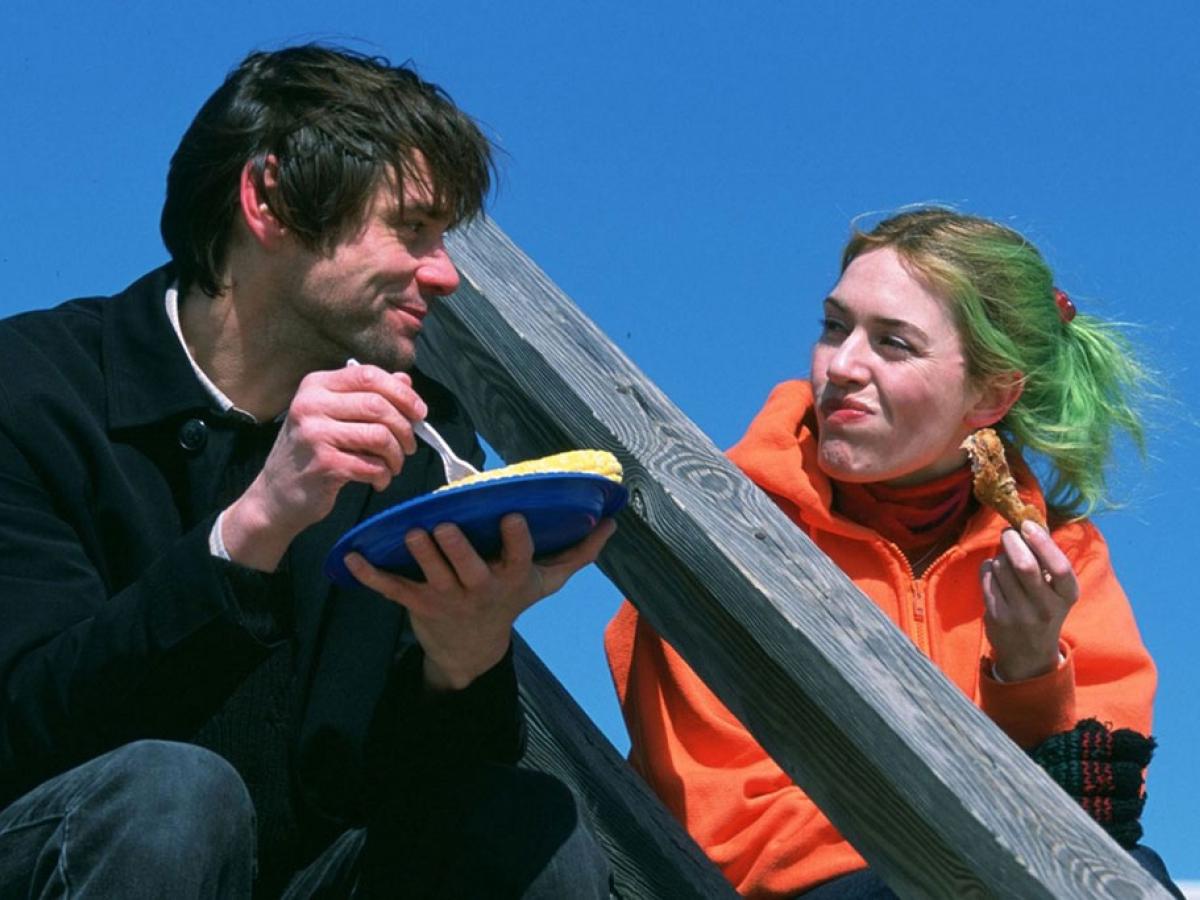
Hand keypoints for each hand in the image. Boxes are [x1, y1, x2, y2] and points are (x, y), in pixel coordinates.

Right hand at [223, 364, 426, 570]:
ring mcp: (315, 435)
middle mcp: (311, 404)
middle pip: (378, 405)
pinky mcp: (324, 465)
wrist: (276, 495)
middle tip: (409, 446)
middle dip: (405, 428)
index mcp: (315, 385)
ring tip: (393, 466)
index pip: (368, 375)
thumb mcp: (332, 415)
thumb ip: (367, 395)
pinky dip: (384, 475)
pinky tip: (379, 481)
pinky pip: (372, 466)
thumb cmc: (310, 452)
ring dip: (396, 456)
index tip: (420, 412)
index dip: (402, 392)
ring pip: (380, 436)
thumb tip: (405, 379)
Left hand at [344, 514, 616, 690]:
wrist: (471, 649)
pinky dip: (369, 575)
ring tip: (411, 532)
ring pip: (431, 575)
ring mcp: (446, 598)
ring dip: (419, 555)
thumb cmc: (512, 600)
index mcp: (511, 579)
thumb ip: (578, 552)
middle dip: (457, 549)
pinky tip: (349, 558)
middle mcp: (480, 589)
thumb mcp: (548, 581)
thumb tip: (613, 522)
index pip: (518, 560)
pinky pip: (391, 589)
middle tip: (445, 525)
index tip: (513, 517)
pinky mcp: (416, 603)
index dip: (516, 541)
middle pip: (470, 569)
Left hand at [980, 520, 1078, 681]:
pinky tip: (995, 572)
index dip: (1042, 543)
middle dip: (1012, 542)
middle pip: (1024, 565)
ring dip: (1000, 556)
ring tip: (1005, 560)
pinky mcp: (997, 616)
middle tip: (1008, 533)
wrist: (1028, 654)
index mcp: (1067, 596)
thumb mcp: (1056, 590)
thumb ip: (1047, 560)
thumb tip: (1029, 522)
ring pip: (1001, 568)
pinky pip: (986, 578)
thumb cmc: (1044, 608)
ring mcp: (1020, 614)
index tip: (1027, 525)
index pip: (1059, 568)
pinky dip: (988, 567)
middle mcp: (1046, 608)